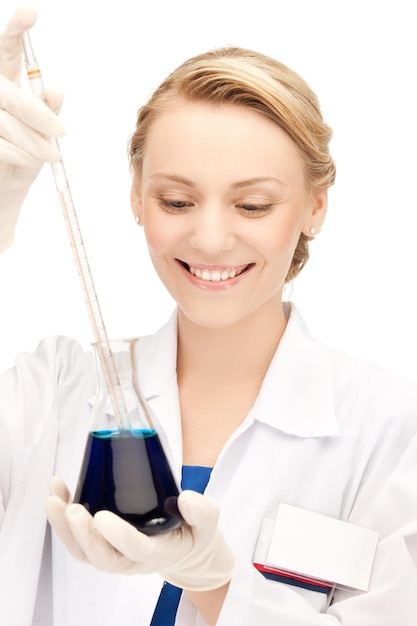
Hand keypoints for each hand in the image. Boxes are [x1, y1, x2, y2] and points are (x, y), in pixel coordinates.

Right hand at [0, 8, 64, 251]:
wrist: (5, 188)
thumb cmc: (25, 157)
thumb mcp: (43, 134)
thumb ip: (46, 111)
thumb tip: (55, 91)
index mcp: (5, 82)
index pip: (8, 49)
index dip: (17, 30)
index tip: (32, 12)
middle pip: (13, 95)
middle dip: (41, 116)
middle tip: (63, 133)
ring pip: (10, 123)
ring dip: (36, 142)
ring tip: (53, 155)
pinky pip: (3, 144)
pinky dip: (22, 154)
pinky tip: (30, 161)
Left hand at [46, 477, 234, 590]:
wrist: (187, 548)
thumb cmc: (196, 531)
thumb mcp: (208, 519)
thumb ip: (201, 510)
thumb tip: (186, 498)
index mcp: (158, 553)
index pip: (135, 548)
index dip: (117, 536)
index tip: (102, 516)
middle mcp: (131, 559)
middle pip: (101, 556)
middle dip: (82, 534)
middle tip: (72, 508)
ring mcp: (115, 554)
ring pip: (84, 551)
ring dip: (64, 528)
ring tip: (53, 499)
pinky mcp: (104, 544)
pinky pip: (79, 540)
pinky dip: (64, 520)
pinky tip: (58, 494)